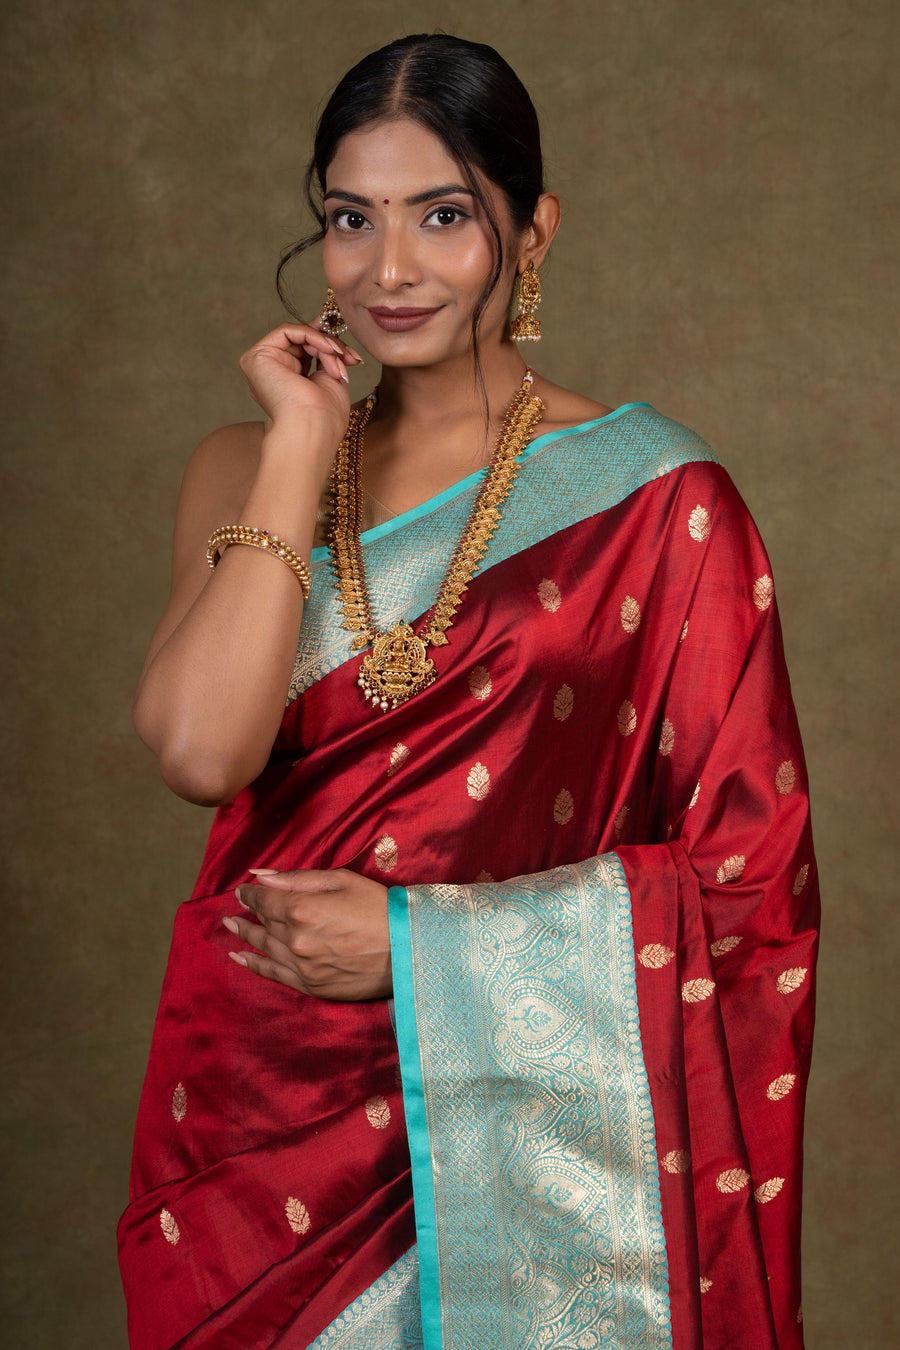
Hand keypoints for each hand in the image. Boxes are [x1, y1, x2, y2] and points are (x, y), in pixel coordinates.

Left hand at [223, 867, 391, 1000]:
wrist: (409, 950)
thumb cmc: (379, 907)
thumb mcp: (341, 880)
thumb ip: (297, 878)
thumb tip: (261, 876)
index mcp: (302, 909)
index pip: (264, 899)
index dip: (250, 894)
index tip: (243, 890)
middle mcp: (296, 940)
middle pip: (264, 923)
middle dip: (248, 913)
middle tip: (234, 908)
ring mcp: (302, 966)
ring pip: (264, 948)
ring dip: (245, 936)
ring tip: (230, 927)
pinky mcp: (311, 986)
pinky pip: (274, 975)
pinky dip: (254, 965)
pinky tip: (241, 958)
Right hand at [238, 321, 363, 433]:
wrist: (313, 429)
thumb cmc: (324, 416)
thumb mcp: (329, 376)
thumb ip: (324, 352)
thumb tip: (324, 322)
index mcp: (285, 381)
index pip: (306, 352)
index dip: (328, 346)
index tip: (350, 352)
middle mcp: (270, 373)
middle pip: (303, 343)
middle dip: (332, 347)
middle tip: (349, 358)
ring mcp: (260, 365)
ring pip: (298, 337)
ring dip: (325, 345)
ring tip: (340, 362)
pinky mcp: (255, 357)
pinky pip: (288, 332)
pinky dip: (312, 336)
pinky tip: (328, 350)